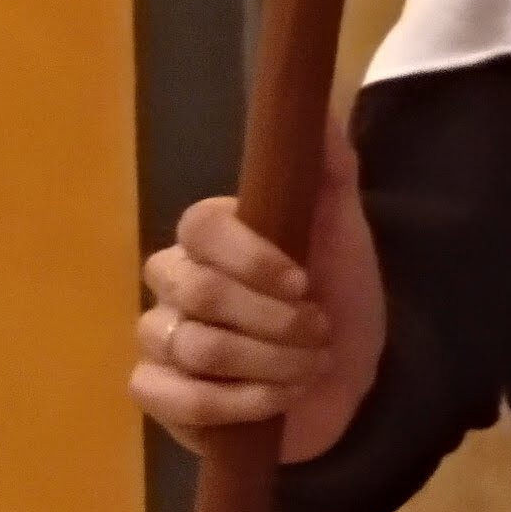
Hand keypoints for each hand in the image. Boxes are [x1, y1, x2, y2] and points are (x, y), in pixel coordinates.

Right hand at [132, 126, 386, 463]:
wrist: (351, 382)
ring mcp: (160, 339)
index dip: (254, 259)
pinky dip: (236, 404)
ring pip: (195, 347)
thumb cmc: (337, 300)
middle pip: (201, 293)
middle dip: (276, 322)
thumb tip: (317, 107)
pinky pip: (171, 396)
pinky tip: (276, 401)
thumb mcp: (345, 233)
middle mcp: (174, 282)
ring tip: (309, 368)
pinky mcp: (159, 394)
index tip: (305, 281)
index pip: (202, 228)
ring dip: (271, 364)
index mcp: (210, 237)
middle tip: (318, 332)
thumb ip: (328, 169)